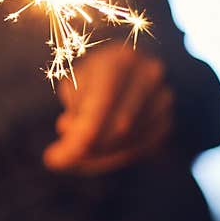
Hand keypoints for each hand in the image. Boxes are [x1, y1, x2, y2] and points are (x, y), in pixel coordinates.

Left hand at [42, 44, 173, 174]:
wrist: (128, 67)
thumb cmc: (93, 75)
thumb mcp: (74, 82)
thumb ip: (74, 108)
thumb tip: (70, 132)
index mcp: (121, 59)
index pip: (102, 105)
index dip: (79, 137)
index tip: (52, 160)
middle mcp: (149, 75)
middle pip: (119, 127)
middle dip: (85, 150)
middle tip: (58, 161)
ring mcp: (164, 98)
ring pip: (130, 143)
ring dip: (97, 158)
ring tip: (73, 155)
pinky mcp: (167, 120)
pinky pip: (140, 150)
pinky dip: (112, 159)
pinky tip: (92, 158)